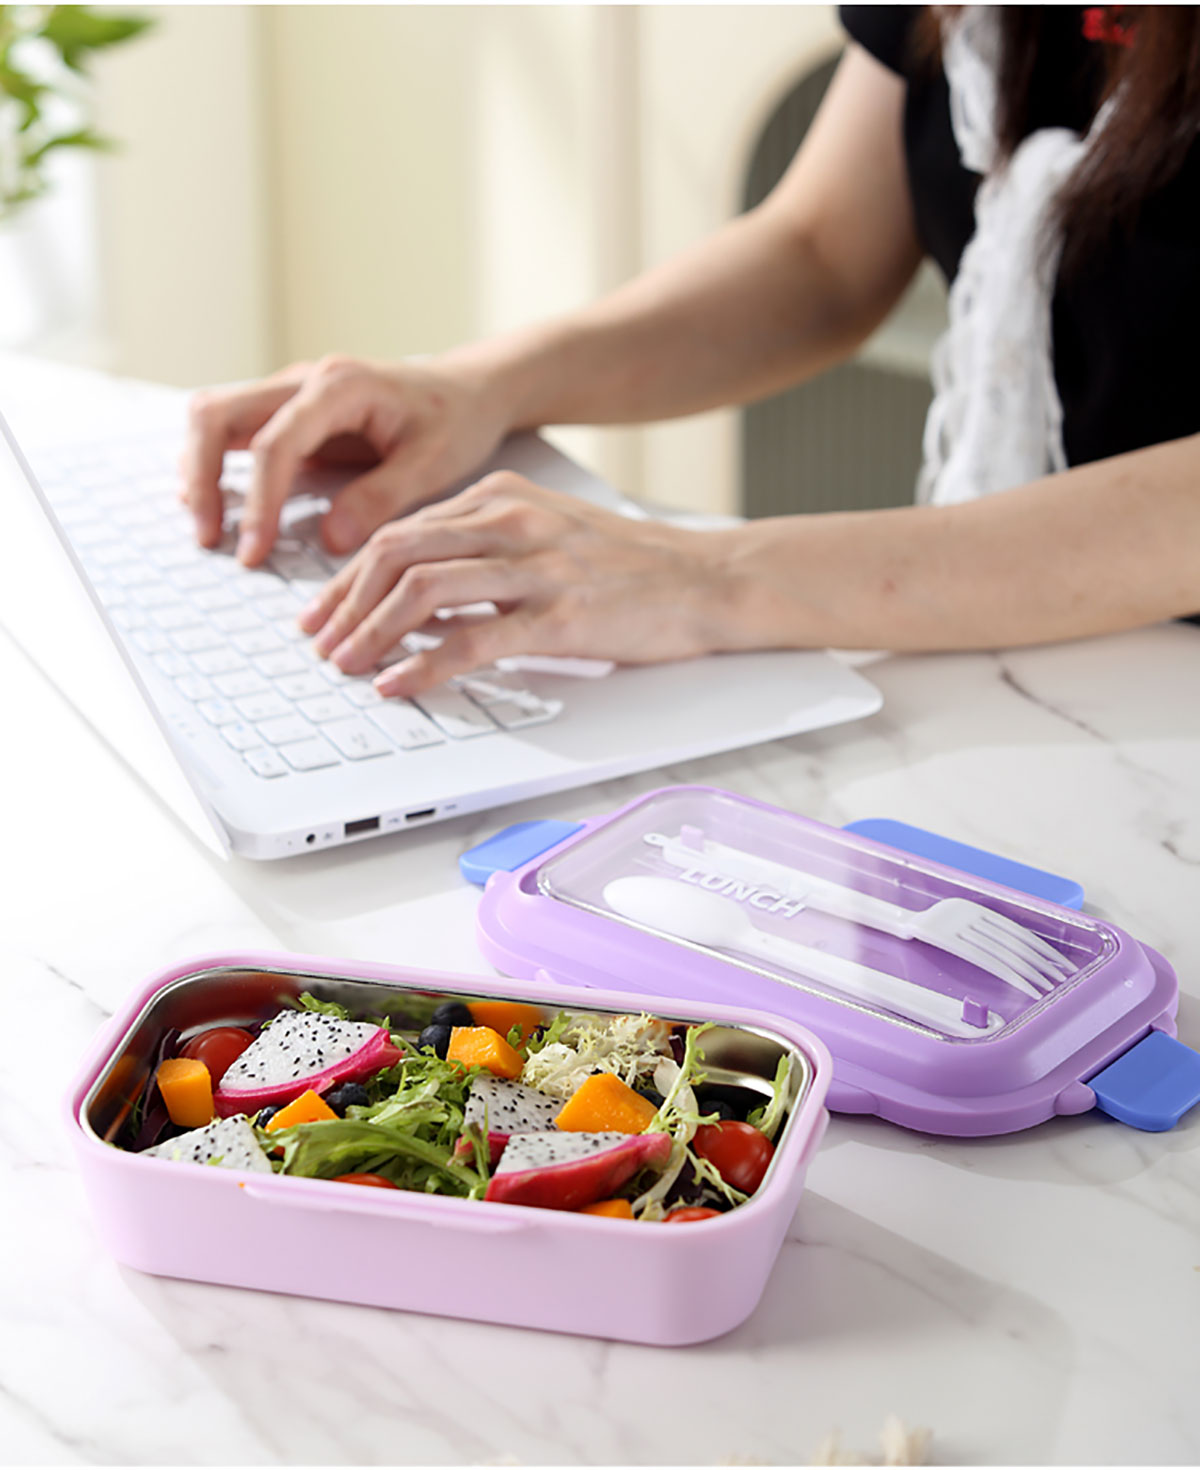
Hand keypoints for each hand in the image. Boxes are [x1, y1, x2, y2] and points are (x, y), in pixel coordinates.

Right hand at [181, 355, 512, 564]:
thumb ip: (381, 498)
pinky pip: (233, 431)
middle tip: (210, 539)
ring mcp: (290, 393)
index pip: (275, 442)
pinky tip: (220, 508)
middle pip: (217, 414)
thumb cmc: (455, 422)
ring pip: (214, 417)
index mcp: (340, 386)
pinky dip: (216, 466)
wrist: (466, 393)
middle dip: (203, 477)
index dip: (259, 501)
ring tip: (208, 529)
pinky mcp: (288, 414)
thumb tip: (329, 539)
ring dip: (200, 470)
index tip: (254, 551)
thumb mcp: (433, 464)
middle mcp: (304, 380)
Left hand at [296, 471, 733, 694]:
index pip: (401, 529)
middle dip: (344, 601)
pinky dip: (423, 665)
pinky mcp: (560, 614)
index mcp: (502, 496)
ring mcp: (537, 566)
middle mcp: (512, 520)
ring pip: (423, 589)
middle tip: (318, 642)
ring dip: (371, 632)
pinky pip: (472, 638)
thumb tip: (420, 592)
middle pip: (397, 551)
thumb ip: (485, 550)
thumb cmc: (631, 567)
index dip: (349, 574)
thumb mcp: (548, 535)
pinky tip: (399, 685)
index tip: (322, 610)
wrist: (709, 579)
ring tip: (346, 665)